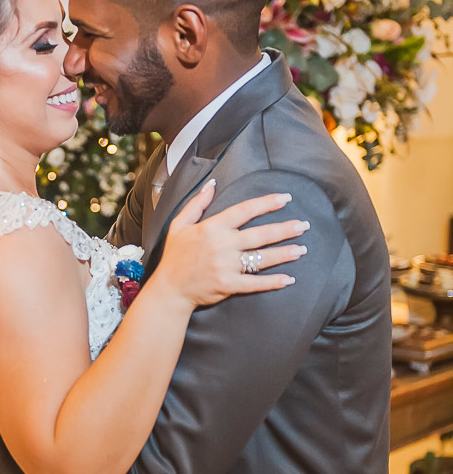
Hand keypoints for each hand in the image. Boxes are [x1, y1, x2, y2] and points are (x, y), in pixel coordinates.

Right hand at [159, 181, 308, 307]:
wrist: (169, 288)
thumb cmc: (175, 256)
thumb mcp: (179, 224)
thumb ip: (197, 203)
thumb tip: (212, 184)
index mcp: (212, 227)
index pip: (245, 210)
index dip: (266, 203)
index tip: (285, 198)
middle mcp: (222, 244)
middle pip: (261, 234)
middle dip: (285, 229)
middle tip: (304, 225)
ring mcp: (227, 266)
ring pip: (262, 257)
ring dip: (285, 253)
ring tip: (302, 249)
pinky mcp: (229, 285)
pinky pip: (255, 283)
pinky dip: (273, 282)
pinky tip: (289, 279)